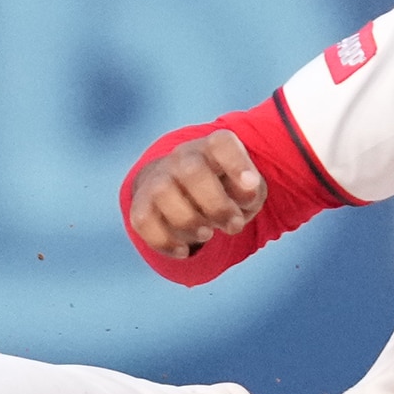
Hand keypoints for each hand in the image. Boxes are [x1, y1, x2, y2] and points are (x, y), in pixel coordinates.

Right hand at [126, 130, 266, 260]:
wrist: (183, 188)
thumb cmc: (224, 188)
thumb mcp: (246, 188)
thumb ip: (250, 193)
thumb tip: (241, 203)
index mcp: (212, 148)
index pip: (220, 143)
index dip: (237, 163)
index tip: (251, 185)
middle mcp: (182, 157)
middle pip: (191, 170)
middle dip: (216, 205)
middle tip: (233, 226)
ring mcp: (158, 178)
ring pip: (163, 192)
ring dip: (189, 221)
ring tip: (207, 234)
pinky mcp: (141, 204)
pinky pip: (143, 220)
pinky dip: (164, 241)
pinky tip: (184, 251)